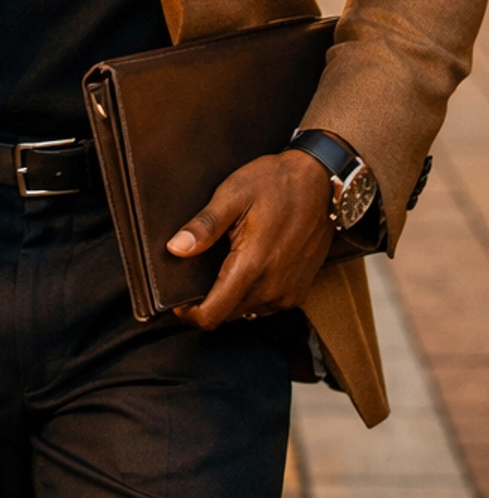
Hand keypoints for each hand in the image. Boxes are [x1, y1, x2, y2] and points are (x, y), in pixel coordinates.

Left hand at [169, 148, 333, 330]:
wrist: (321, 182)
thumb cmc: (276, 183)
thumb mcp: (232, 195)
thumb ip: (204, 226)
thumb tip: (176, 248)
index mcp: (251, 266)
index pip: (213, 314)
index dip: (189, 314)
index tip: (178, 302)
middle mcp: (272, 287)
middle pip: (227, 315)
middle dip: (208, 303)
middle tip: (197, 276)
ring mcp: (288, 292)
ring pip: (246, 312)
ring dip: (230, 299)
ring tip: (223, 268)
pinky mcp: (299, 291)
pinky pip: (266, 305)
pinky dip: (252, 295)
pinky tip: (247, 270)